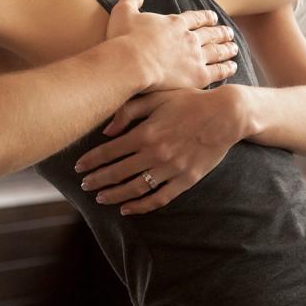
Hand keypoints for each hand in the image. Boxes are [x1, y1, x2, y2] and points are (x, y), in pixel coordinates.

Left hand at [73, 86, 248, 214]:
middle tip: (84, 185)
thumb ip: (128, 111)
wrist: (226, 115)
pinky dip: (141, 206)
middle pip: (117, 172)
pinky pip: (159, 198)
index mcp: (146, 133)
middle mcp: (155, 153)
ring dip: (114, 195)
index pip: (109, 152)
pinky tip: (127, 209)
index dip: (90, 161)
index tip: (78, 167)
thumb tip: (106, 131)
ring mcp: (171, 169)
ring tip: (100, 198)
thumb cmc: (190, 101)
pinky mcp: (186, 180)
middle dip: (97, 180)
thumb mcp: (157, 97)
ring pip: (135, 189)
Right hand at [106, 0, 238, 91]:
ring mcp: (195, 57)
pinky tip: (233, 67)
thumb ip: (130, 0)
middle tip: (229, 32)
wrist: (131, 63)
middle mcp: (189, 38)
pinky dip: (226, 68)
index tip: (213, 17)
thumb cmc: (124, 39)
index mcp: (174, 23)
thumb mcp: (123, 12)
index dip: (204, 17)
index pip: (194, 18)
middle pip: (210, 34)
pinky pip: (217, 71)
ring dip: (226, 49)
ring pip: (217, 51)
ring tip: (234, 48)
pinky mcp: (197, 76)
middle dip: (220, 32)